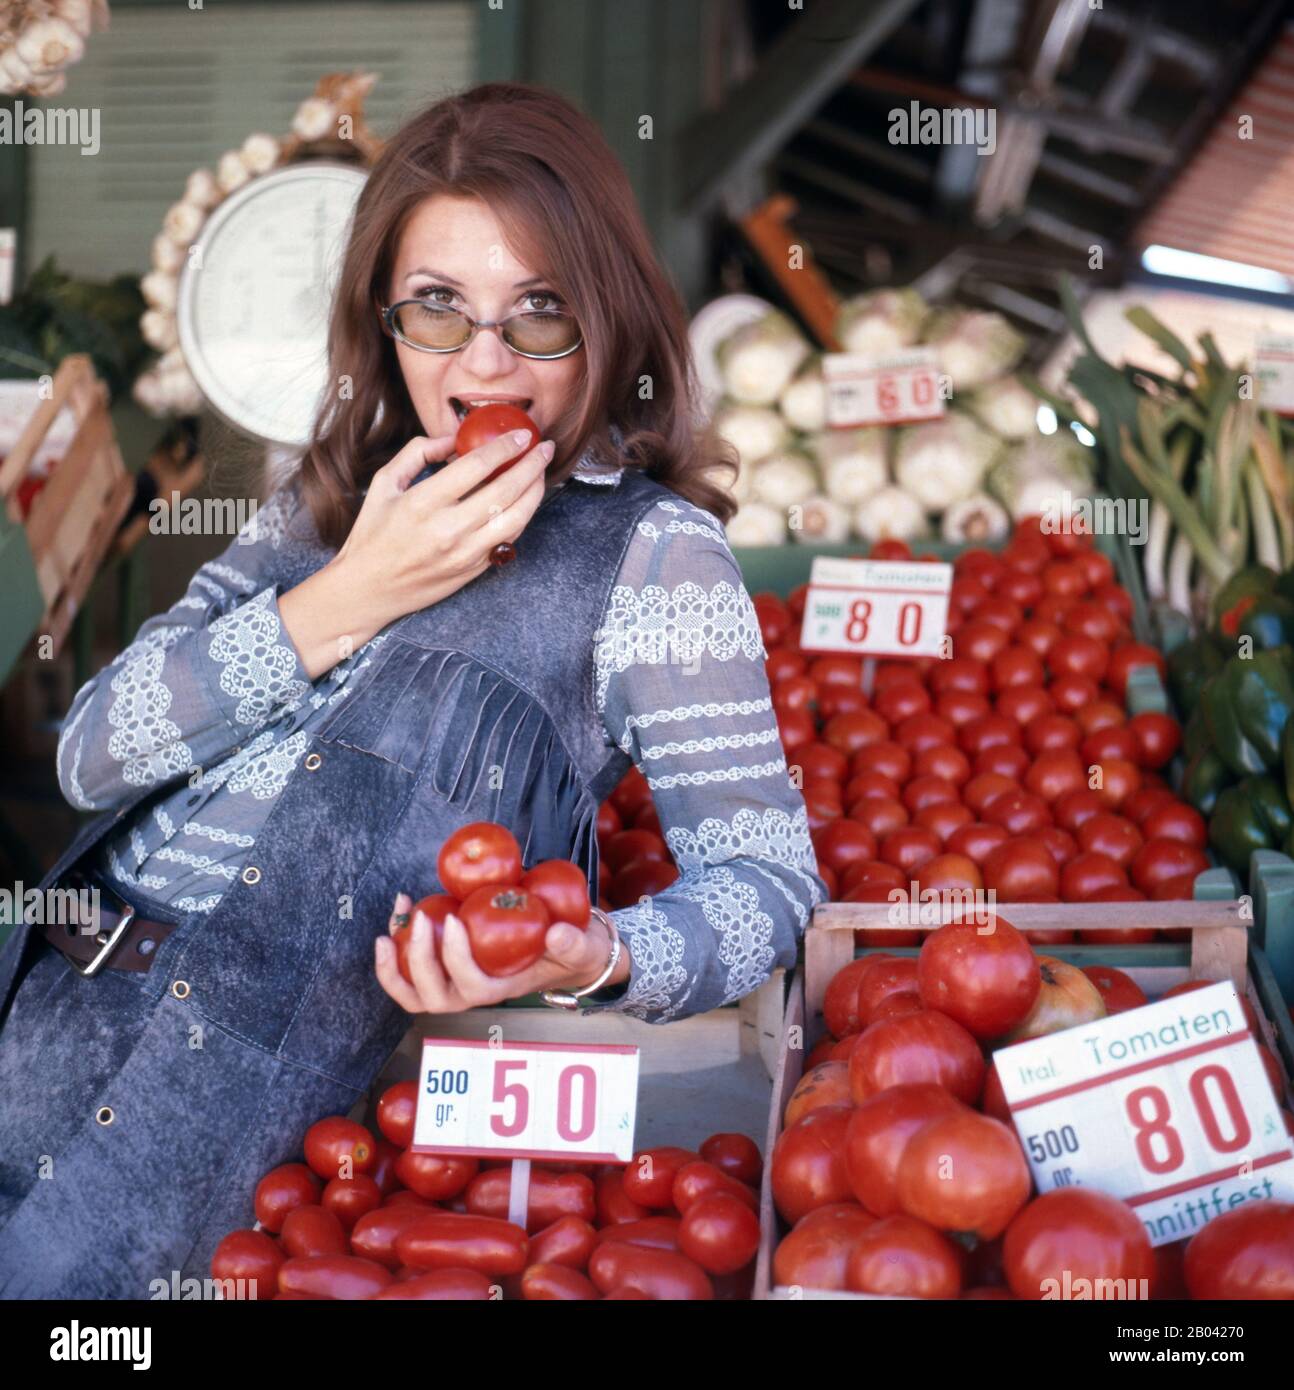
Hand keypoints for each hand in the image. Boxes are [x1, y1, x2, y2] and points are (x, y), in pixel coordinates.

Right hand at [283, 431, 553, 671]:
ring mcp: (465, 553)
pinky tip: (526, 500)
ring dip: (536, 492)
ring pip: (517, 518)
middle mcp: (448, 529)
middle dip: (532, 464)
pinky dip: (522, 516)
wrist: (369, 589)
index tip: (521, 434)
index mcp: (423, 503)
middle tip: (544, 447)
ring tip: (541, 472)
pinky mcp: (474, 570)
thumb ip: (417, 453)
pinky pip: (509, 539)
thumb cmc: (373, 535)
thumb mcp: (384, 484)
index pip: (477, 466)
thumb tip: (452, 439)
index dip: (505, 447)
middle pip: (506, 490)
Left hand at [375, 892, 627, 1013]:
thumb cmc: (573, 950)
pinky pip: (411, 977)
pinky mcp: (447, 970)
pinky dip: (394, 957)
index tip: (453, 918)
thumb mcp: (584, 946)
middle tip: (419, 917)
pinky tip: (396, 920)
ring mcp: (457, 985)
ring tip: (390, 928)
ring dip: (394, 966)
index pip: (473, 986)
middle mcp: (475, 993)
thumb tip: (558, 935)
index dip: (456, 958)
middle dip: (419, 959)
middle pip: (434, 997)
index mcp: (504, 989)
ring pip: (414, 995)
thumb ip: (575, 944)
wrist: (567, 950)